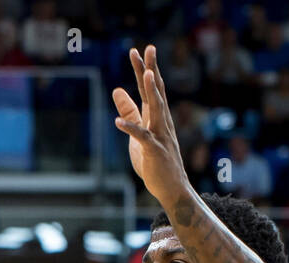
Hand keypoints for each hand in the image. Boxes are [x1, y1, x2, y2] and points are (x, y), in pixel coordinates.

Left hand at [112, 46, 190, 209]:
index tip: (137, 50)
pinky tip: (117, 122)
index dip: (143, 69)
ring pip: (157, 110)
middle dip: (151, 70)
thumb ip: (129, 111)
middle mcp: (162, 122)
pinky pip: (142, 138)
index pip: (149, 88)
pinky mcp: (155, 151)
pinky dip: (130, 129)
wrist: (171, 188)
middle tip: (148, 48)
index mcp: (156, 116)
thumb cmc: (155, 161)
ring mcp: (160, 136)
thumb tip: (116, 89)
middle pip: (156, 92)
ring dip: (152, 92)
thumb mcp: (138, 132)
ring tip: (147, 74)